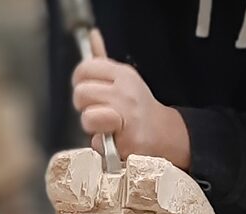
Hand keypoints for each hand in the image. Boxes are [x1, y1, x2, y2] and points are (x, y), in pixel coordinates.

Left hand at [72, 30, 190, 169]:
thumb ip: (103, 61)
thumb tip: (93, 35)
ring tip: (107, 126)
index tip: (89, 93)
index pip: (84, 70)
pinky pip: (98, 142)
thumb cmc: (137, 108)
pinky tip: (116, 140)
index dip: (80, 84)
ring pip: (87, 117)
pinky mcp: (128, 138)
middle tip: (99, 112)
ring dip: (93, 127)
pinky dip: (103, 146)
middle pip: (81, 93)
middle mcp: (126, 91)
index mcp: (122, 74)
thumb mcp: (124, 80)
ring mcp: (128, 114)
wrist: (164, 134)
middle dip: (84, 106)